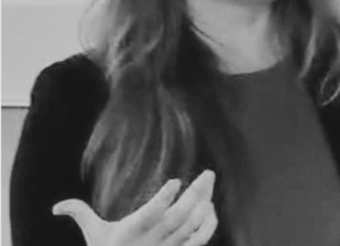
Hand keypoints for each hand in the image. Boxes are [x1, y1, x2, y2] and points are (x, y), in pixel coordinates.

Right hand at [52, 169, 217, 245]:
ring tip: (209, 184)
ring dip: (203, 205)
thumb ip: (80, 214)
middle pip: (178, 217)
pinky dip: (207, 227)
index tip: (175, 181)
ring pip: (190, 226)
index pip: (149, 215)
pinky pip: (198, 242)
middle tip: (209, 172)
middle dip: (196, 194)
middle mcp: (152, 240)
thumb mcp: (93, 236)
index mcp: (131, 231)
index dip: (162, 199)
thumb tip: (57, 206)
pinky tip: (211, 209)